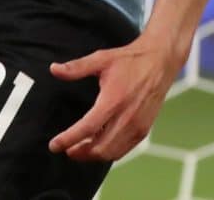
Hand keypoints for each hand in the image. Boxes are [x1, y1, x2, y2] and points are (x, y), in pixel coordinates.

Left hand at [48, 33, 181, 162]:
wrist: (160, 62)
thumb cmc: (130, 60)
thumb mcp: (101, 59)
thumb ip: (76, 67)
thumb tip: (53, 69)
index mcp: (114, 100)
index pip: (87, 128)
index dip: (68, 139)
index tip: (54, 145)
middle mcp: (127, 117)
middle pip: (99, 147)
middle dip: (79, 152)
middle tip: (66, 149)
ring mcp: (137, 126)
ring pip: (111, 152)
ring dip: (93, 155)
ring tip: (79, 149)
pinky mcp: (144, 130)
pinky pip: (123, 150)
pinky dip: (108, 152)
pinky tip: (98, 145)